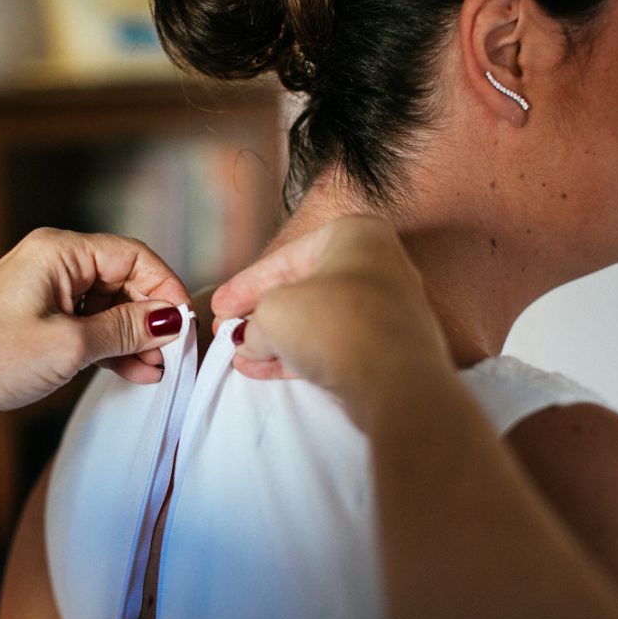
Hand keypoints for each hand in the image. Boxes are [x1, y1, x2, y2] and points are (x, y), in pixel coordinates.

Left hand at [0, 228, 191, 436]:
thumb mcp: (69, 346)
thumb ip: (126, 329)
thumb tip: (171, 319)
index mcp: (59, 251)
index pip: (134, 255)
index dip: (165, 287)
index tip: (185, 323)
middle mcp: (54, 262)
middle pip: (123, 279)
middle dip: (150, 317)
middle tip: (172, 354)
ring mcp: (45, 291)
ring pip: (107, 306)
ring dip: (132, 337)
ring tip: (154, 370)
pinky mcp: (38, 319)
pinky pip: (87, 324)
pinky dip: (109, 346)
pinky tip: (132, 371)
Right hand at [212, 216, 449, 398]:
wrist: (397, 384)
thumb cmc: (336, 325)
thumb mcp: (274, 312)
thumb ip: (255, 322)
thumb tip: (252, 340)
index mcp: (356, 235)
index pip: (284, 259)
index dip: (244, 286)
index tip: (220, 307)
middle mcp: (378, 264)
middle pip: (303, 289)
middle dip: (261, 315)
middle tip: (230, 331)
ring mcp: (388, 309)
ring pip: (318, 321)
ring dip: (278, 340)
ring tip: (243, 357)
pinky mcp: (389, 349)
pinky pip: (336, 345)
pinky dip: (301, 355)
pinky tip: (265, 369)